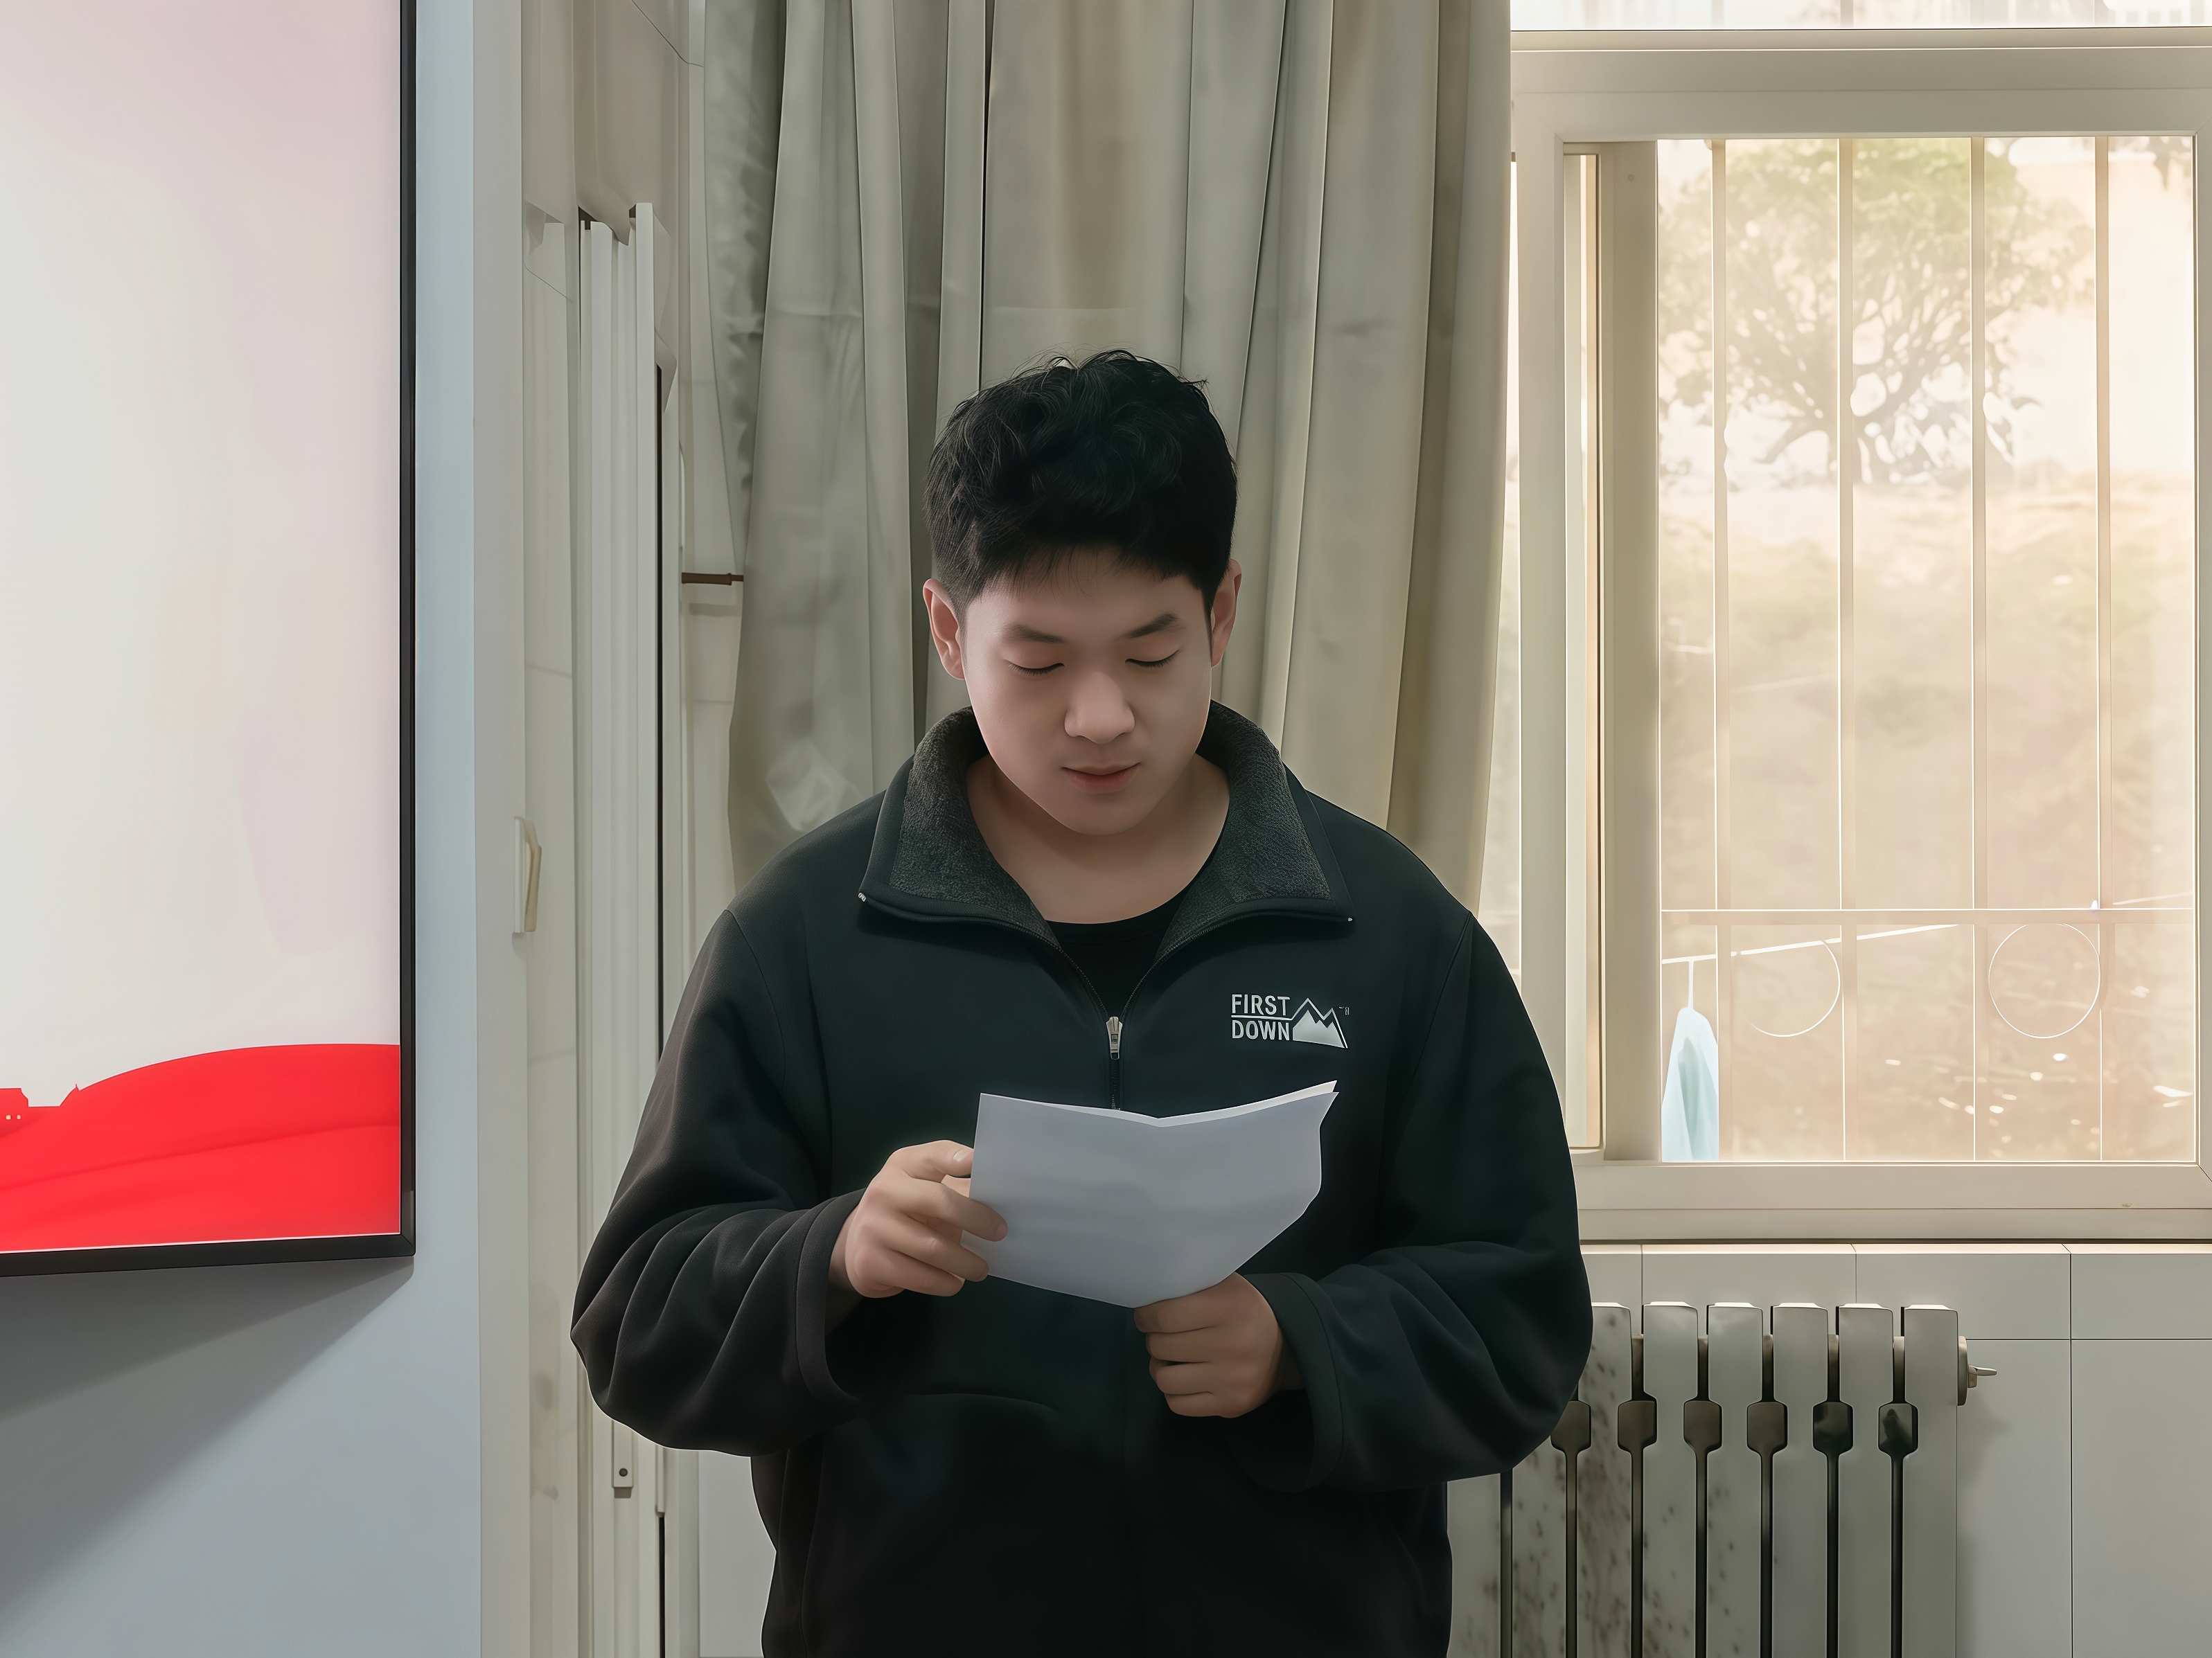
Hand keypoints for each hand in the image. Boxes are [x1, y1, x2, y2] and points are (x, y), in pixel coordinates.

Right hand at [828, 1141, 1005, 1303]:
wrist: (856, 1243)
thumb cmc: (906, 1210)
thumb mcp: (924, 1189)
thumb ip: (959, 1187)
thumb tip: (1002, 1198)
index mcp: (903, 1166)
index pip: (932, 1155)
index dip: (954, 1157)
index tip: (975, 1161)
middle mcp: (883, 1191)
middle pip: (939, 1201)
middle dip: (976, 1218)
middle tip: (1000, 1232)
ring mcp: (873, 1228)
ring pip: (933, 1248)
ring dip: (965, 1262)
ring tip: (981, 1269)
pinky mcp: (870, 1263)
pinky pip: (919, 1277)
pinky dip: (945, 1283)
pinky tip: (955, 1282)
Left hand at [1135, 1274, 1299, 1418]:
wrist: (1285, 1347)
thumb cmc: (1243, 1311)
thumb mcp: (1224, 1286)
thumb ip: (1190, 1287)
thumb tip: (1147, 1299)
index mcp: (1230, 1307)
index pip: (1166, 1316)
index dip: (1146, 1317)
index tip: (1146, 1317)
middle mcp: (1233, 1345)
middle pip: (1162, 1347)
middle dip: (1153, 1339)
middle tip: (1160, 1335)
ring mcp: (1232, 1380)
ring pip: (1164, 1379)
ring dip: (1159, 1367)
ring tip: (1169, 1358)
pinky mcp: (1231, 1405)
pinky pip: (1178, 1404)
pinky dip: (1173, 1391)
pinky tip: (1183, 1377)